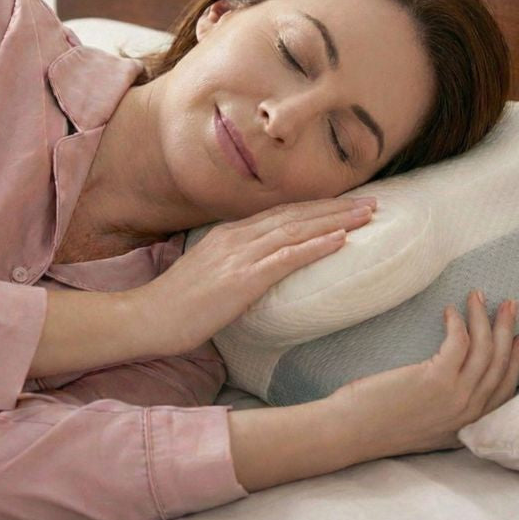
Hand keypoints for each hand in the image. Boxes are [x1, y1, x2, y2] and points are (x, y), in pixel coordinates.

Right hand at [141, 195, 378, 356]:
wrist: (147, 317)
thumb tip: (261, 270)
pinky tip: (340, 241)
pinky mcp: (241, 279)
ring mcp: (239, 256)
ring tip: (366, 215)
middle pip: (295, 215)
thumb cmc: (177, 304)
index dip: (316, 208)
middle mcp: (237, 237)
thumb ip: (236, 265)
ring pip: (295, 230)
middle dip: (335, 208)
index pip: (282, 214)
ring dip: (334, 221)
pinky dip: (315, 246)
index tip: (345, 205)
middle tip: (371, 202)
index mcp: (230, 235)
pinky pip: (285, 258)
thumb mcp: (210, 275)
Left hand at [329, 289, 518, 462]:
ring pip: (484, 350)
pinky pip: (458, 343)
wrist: (351, 432)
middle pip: (500, 365)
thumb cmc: (377, 422)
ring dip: (485, 319)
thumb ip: (443, 406)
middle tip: (509, 304)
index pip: (506, 389)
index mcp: (468, 425)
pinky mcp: (436, 380)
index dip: (516, 359)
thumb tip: (448, 378)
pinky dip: (458, 322)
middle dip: (508, 330)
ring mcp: (455, 398)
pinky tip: (450, 310)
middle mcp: (468, 414)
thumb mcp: (423, 421)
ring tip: (478, 296)